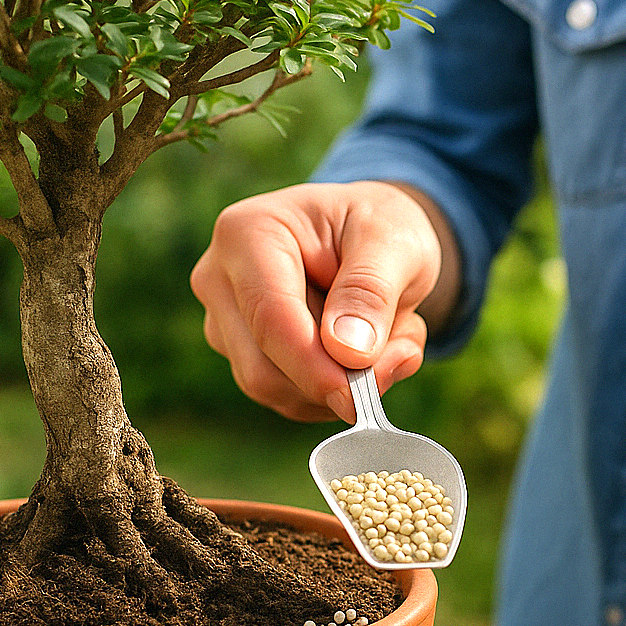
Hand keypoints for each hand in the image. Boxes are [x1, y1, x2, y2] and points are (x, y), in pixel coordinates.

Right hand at [190, 181, 445, 421]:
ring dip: (346, 384)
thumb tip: (348, 354)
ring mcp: (225, 322)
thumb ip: (372, 292)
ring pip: (276, 392)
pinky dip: (338, 389)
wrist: (370, 237)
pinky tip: (370, 353)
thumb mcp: (394, 240)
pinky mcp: (243, 355)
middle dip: (338, 379)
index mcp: (247, 233)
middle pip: (263, 368)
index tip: (360, 397)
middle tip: (406, 352)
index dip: (314, 367)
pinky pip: (289, 398)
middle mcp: (220, 280)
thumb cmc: (378, 227)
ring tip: (395, 337)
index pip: (270, 319)